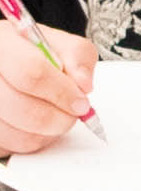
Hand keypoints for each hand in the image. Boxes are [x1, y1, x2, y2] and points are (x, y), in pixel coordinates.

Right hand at [0, 21, 94, 154]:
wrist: (5, 62)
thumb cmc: (30, 52)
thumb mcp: (58, 43)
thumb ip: (77, 56)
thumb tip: (83, 85)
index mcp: (3, 44)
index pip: (31, 73)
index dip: (62, 92)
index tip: (81, 103)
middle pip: (23, 109)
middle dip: (59, 118)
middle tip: (73, 114)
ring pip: (16, 134)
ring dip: (47, 133)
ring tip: (54, 116)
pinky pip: (10, 147)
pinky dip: (30, 141)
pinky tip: (35, 126)